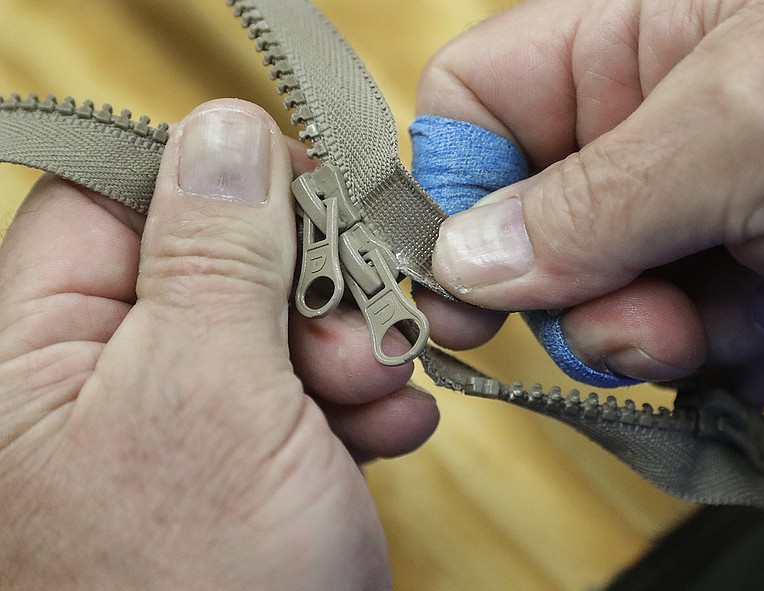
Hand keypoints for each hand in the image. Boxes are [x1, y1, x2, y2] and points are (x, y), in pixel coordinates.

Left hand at [0, 99, 436, 588]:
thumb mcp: (211, 399)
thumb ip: (213, 254)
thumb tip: (225, 133)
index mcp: (31, 350)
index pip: (117, 196)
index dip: (220, 184)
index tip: (311, 200)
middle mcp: (90, 379)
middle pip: (208, 259)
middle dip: (306, 283)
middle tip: (365, 324)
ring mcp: (168, 419)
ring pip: (267, 323)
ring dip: (345, 344)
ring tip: (383, 388)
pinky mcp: (229, 456)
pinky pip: (291, 387)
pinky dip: (350, 397)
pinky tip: (387, 424)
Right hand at [414, 0, 763, 404]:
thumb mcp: (745, 124)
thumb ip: (593, 199)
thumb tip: (462, 264)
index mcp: (618, 48)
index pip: (469, 108)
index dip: (448, 189)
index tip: (460, 276)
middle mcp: (638, 136)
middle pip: (522, 233)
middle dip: (562, 293)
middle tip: (631, 312)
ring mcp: (684, 218)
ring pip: (594, 306)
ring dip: (640, 336)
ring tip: (718, 321)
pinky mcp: (738, 289)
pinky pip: (676, 349)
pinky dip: (712, 362)